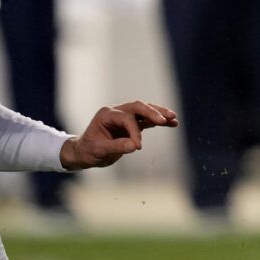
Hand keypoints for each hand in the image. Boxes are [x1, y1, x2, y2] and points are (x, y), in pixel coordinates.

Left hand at [60, 101, 177, 169]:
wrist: (85, 152)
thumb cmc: (89, 150)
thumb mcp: (100, 150)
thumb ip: (117, 147)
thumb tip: (134, 146)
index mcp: (106, 114)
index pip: (125, 118)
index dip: (133, 131)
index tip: (138, 147)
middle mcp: (116, 111)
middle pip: (137, 107)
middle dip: (152, 112)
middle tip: (164, 120)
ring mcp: (125, 116)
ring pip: (145, 110)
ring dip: (159, 114)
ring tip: (173, 118)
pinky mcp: (132, 124)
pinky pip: (148, 120)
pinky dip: (159, 121)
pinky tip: (173, 123)